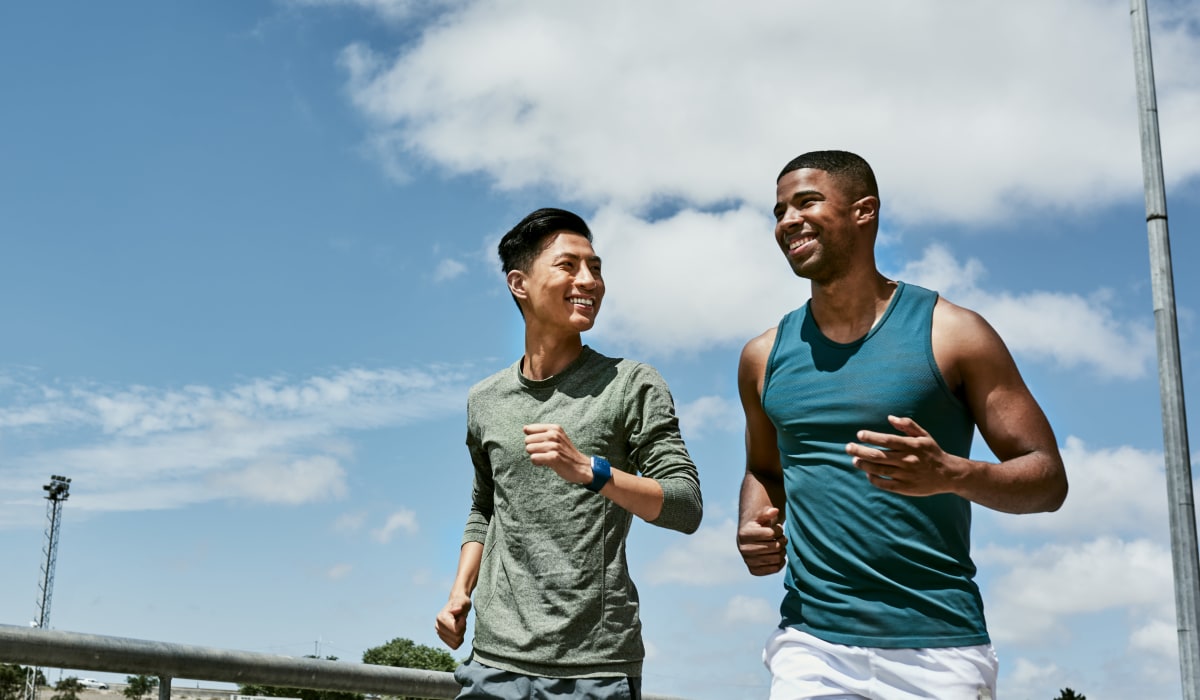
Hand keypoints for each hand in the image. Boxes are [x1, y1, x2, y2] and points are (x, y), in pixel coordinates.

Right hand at [435, 593, 471, 648]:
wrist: (458, 605)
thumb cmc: (462, 602)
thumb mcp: (463, 601)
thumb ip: (459, 605)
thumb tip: (456, 610)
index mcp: (440, 618)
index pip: (456, 630)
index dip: (462, 624)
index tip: (461, 616)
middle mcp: (438, 626)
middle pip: (456, 637)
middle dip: (462, 629)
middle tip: (460, 620)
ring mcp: (439, 633)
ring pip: (456, 642)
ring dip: (461, 634)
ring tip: (459, 624)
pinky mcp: (443, 638)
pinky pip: (455, 646)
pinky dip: (459, 639)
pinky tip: (458, 630)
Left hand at [524, 424, 591, 483]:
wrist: (581, 466)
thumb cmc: (566, 452)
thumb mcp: (558, 437)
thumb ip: (542, 432)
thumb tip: (525, 428)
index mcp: (554, 428)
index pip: (529, 429)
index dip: (532, 439)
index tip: (541, 444)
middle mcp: (554, 435)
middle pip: (527, 440)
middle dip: (533, 448)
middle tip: (545, 453)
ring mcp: (554, 446)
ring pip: (529, 449)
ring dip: (535, 456)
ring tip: (546, 458)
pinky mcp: (553, 457)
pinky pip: (534, 458)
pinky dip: (537, 462)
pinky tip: (546, 463)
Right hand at [737, 505, 786, 575]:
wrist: (748, 539)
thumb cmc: (757, 525)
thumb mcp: (760, 516)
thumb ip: (767, 512)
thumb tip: (775, 511)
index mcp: (744, 534)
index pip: (771, 533)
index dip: (779, 530)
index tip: (778, 528)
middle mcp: (744, 549)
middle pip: (775, 547)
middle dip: (782, 541)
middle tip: (782, 538)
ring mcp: (748, 561)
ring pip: (776, 558)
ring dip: (783, 551)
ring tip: (780, 545)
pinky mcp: (753, 570)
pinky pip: (774, 569)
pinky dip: (780, 563)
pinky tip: (778, 555)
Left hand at [847, 415, 962, 496]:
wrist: (947, 474)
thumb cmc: (932, 452)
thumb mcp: (924, 435)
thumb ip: (908, 425)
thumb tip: (890, 418)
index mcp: (912, 446)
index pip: (888, 440)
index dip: (872, 437)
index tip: (859, 434)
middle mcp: (908, 460)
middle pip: (879, 456)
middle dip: (861, 451)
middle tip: (848, 448)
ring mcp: (906, 475)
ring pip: (879, 470)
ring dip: (864, 465)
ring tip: (854, 461)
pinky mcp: (905, 488)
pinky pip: (885, 484)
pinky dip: (874, 479)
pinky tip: (868, 473)